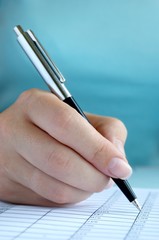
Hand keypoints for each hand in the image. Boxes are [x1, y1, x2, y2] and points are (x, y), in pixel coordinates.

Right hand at [0, 89, 131, 205]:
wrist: (22, 136)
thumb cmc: (59, 126)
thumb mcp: (83, 115)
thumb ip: (109, 130)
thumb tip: (118, 161)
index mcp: (35, 104)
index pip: (67, 124)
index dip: (97, 149)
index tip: (120, 167)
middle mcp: (14, 129)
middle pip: (59, 161)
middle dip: (94, 177)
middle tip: (109, 179)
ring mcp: (6, 159)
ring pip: (54, 187)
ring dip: (83, 190)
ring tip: (92, 181)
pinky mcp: (7, 185)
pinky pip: (47, 199)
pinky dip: (70, 197)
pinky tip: (73, 185)